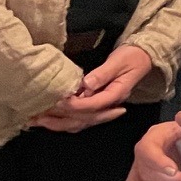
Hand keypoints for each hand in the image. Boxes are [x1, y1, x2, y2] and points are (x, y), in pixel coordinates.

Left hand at [29, 44, 153, 131]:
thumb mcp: (119, 61)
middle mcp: (109, 105)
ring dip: (58, 123)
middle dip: (59, 120)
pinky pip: (81, 118)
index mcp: (115, 94)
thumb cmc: (132, 57)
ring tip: (37, 121)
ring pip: (80, 122)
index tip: (57, 101)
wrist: (144, 58)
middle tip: (36, 118)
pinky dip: (65, 121)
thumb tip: (85, 84)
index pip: (92, 106)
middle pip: (83, 119)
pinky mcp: (99, 104)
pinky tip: (51, 120)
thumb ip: (102, 74)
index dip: (73, 105)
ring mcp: (104, 107)